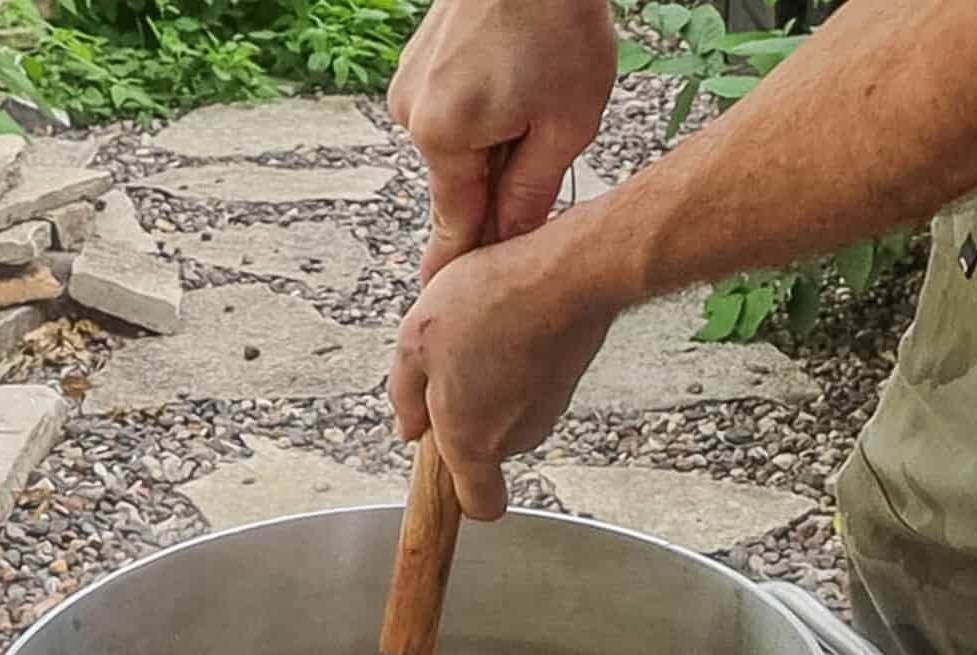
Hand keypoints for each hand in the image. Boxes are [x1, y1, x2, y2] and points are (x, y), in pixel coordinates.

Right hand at [388, 0, 617, 280]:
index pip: (456, 226)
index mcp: (444, 138)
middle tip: (545, 147)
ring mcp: (409, 84)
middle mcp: (413, 115)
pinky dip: (484, 115)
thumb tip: (507, 243)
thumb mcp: (566, 124)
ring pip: (458, 148)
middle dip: (499, 186)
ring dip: (495, 144)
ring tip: (535, 98)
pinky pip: (452, 113)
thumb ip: (532, 192)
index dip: (461, 266)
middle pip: (460, 185)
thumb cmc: (559, 21)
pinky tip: (515, 82)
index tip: (443, 304)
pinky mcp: (418, 63)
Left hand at [388, 218, 616, 520]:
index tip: (445, 476)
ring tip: (477, 331)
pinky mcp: (565, 381)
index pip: (478, 505)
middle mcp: (515, 437)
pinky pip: (529, 383)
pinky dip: (515, 360)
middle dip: (464, 416)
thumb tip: (410, 426)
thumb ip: (405, 396)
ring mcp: (545, 411)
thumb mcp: (416, 344)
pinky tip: (506, 320)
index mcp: (472, 442)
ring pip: (507, 411)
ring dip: (488, 381)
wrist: (567, 274)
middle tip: (447, 365)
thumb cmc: (492, 305)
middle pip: (484, 449)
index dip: (461, 498)